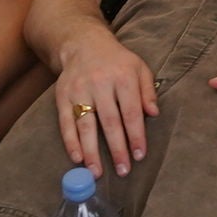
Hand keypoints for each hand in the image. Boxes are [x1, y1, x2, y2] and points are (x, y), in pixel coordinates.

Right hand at [51, 23, 158, 173]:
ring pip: (86, 125)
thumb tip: (154, 114)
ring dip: (91, 151)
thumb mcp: (139, 68)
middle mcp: (100, 84)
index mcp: (123, 77)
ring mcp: (79, 90)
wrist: (83, 44)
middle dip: (117, 149)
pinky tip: (77, 158)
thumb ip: (148, 91)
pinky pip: (66, 122)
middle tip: (123, 170)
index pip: (131, 112)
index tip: (140, 155)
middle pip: (109, 121)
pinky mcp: (62, 96)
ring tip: (97, 172)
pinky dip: (70, 142)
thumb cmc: (117, 61)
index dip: (136, 135)